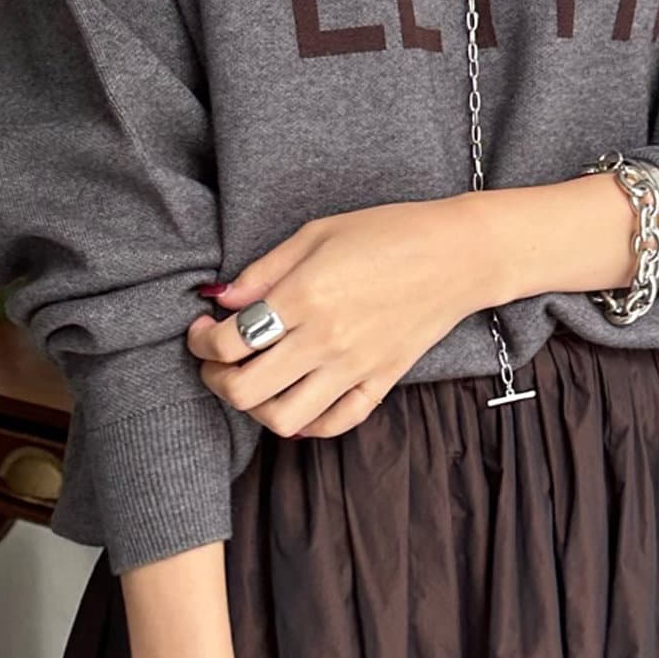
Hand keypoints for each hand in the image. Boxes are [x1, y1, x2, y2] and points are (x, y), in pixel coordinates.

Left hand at [186, 194, 490, 438]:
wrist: (458, 255)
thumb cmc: (388, 233)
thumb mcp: (316, 233)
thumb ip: (264, 271)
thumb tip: (222, 300)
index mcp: (304, 296)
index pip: (228, 341)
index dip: (200, 340)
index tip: (203, 327)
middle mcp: (325, 340)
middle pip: (245, 391)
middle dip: (215, 378)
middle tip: (216, 359)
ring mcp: (354, 368)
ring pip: (283, 420)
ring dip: (255, 407)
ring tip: (254, 380)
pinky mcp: (380, 383)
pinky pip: (333, 424)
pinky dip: (306, 422)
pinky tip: (296, 397)